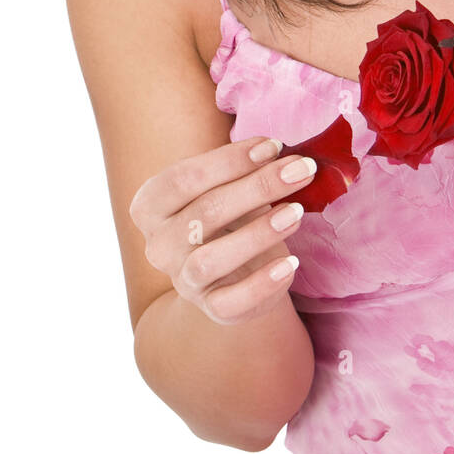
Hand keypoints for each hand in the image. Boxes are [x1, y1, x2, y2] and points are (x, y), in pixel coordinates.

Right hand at [128, 136, 318, 324]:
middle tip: (301, 170)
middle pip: (204, 212)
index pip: (184, 177)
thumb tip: (281, 155)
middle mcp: (158, 244)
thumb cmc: (230, 214)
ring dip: (257, 234)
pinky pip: (230, 302)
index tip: (274, 146)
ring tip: (296, 212)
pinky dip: (262, 283)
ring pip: (210, 259)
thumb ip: (246, 170)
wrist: (237, 269)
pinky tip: (290, 263)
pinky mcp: (210, 307)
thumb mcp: (230, 186)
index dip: (230, 160)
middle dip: (258, 187)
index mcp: (152, 205)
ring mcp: (182, 279)